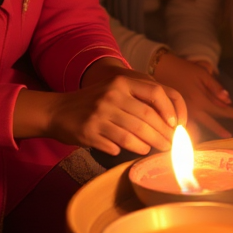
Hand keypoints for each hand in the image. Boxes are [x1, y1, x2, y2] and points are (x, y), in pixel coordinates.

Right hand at [14, 59, 186, 155]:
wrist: (58, 110)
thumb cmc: (94, 101)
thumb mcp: (115, 90)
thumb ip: (137, 98)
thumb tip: (168, 119)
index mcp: (122, 82)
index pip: (155, 93)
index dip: (169, 110)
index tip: (175, 125)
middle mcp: (112, 95)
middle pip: (147, 116)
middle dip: (163, 133)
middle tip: (171, 145)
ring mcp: (100, 113)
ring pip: (133, 133)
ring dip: (148, 144)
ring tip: (156, 149)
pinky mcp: (90, 131)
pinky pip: (116, 144)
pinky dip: (128, 149)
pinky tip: (135, 151)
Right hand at [153, 52, 232, 138]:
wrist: (163, 69)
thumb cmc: (185, 69)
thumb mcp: (202, 74)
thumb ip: (215, 88)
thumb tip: (228, 101)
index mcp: (201, 100)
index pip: (223, 111)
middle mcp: (193, 110)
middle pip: (213, 122)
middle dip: (225, 128)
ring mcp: (185, 114)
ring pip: (202, 125)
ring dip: (214, 128)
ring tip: (225, 133)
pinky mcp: (178, 113)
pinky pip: (192, 123)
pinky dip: (199, 127)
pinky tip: (204, 129)